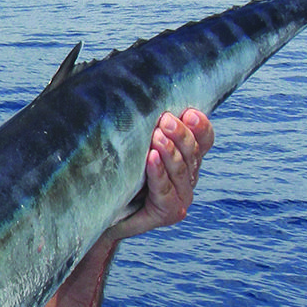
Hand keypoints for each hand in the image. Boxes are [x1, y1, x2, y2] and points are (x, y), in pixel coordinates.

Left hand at [114, 108, 214, 239]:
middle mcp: (189, 178)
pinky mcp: (169, 213)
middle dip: (181, 135)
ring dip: (170, 151)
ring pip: (181, 170)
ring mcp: (182, 197)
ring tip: (157, 135)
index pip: (204, 140)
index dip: (201, 127)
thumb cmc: (117, 174)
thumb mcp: (133, 147)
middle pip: (193, 153)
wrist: (102, 212)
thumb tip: (138, 93)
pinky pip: (165, 190)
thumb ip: (145, 127)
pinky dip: (158, 173)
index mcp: (188, 159)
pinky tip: (151, 159)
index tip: (190, 112)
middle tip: (165, 120)